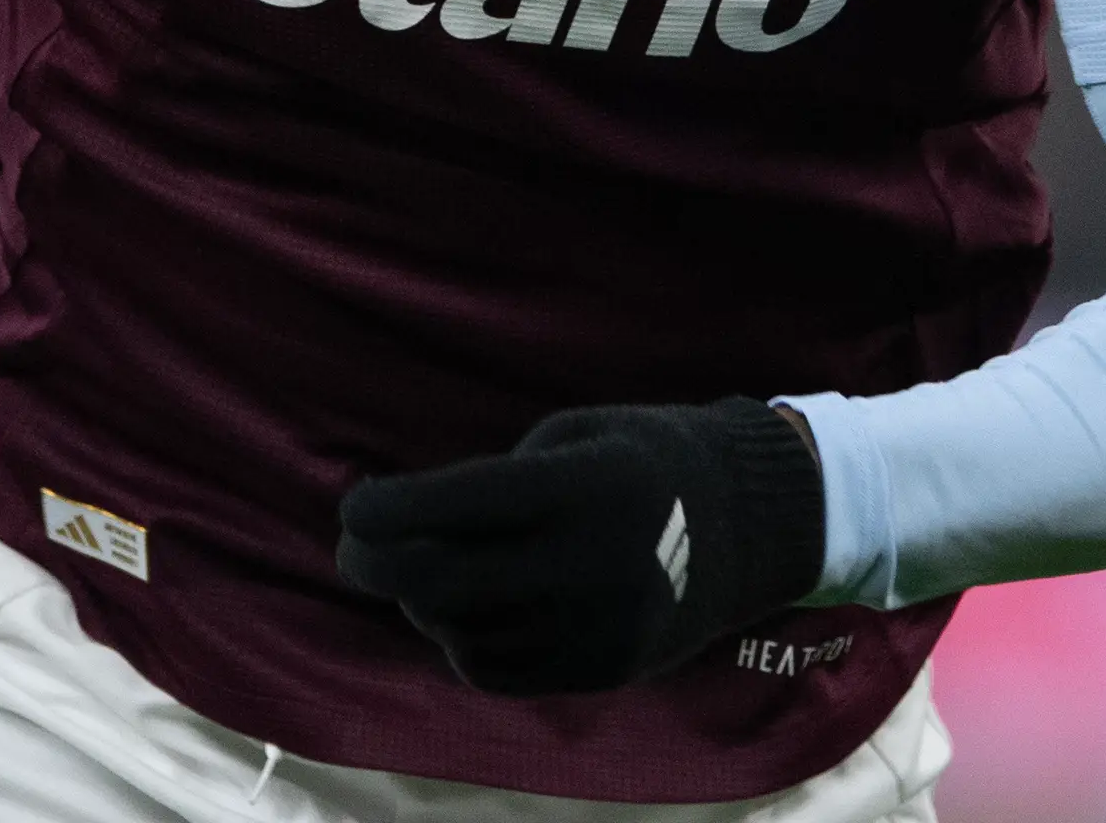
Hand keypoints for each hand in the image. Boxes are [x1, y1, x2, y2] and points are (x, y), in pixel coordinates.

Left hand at [336, 398, 827, 694]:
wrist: (752, 524)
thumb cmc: (643, 458)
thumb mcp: (575, 435)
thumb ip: (494, 482)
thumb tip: (403, 526)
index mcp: (580, 487)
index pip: (452, 505)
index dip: (383, 509)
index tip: (354, 506)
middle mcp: (589, 563)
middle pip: (443, 582)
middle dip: (378, 564)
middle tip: (356, 549)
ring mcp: (599, 626)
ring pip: (462, 633)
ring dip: (423, 604)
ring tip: (422, 573)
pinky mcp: (604, 669)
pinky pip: (499, 671)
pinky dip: (463, 642)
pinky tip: (464, 611)